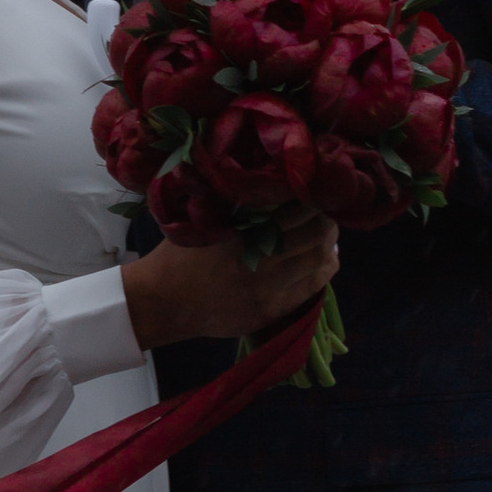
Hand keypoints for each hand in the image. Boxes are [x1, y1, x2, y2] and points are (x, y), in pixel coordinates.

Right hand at [122, 206, 339, 350]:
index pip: (296, 209)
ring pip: (318, 260)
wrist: (164, 302)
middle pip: (315, 234)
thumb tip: (276, 181)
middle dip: (326, 220)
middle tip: (324, 212)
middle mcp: (258, 260)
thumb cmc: (181, 254)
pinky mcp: (271, 310)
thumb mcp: (203, 218)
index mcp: (240, 232)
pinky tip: (324, 259)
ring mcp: (267, 288)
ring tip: (326, 234)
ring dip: (328, 244)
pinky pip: (311, 288)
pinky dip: (324, 270)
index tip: (312, 188)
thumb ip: (236, 204)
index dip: (311, 198)